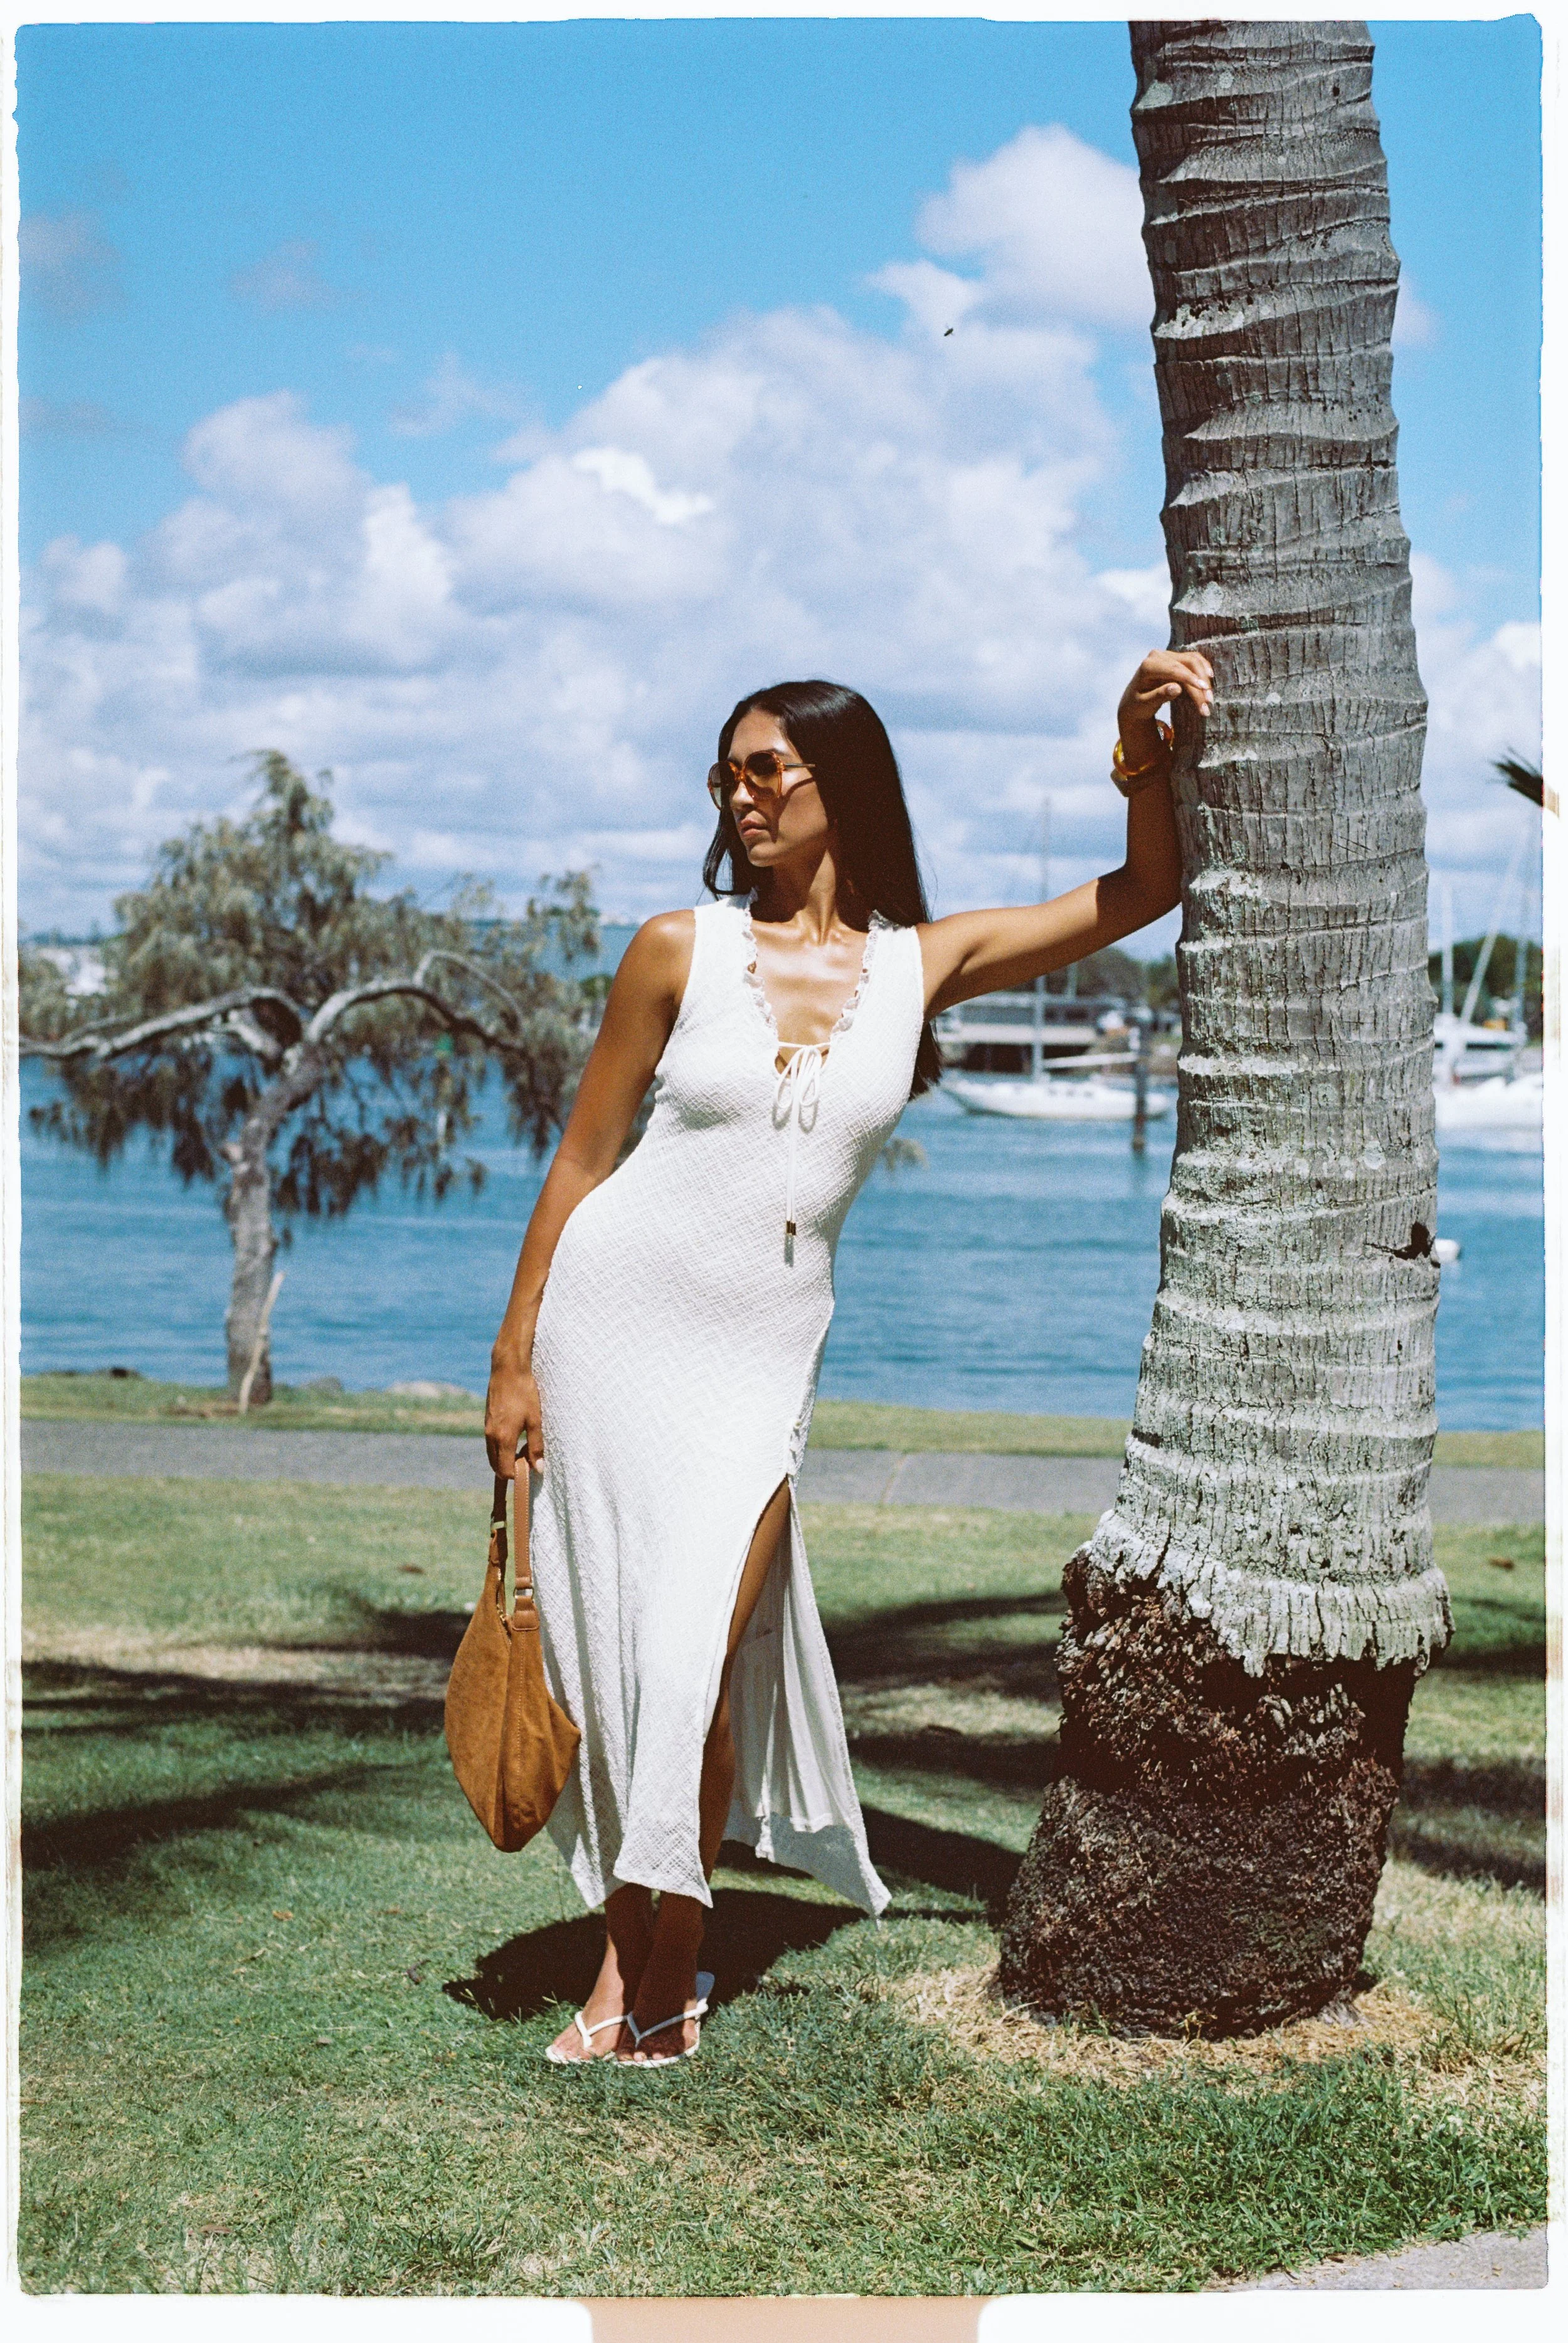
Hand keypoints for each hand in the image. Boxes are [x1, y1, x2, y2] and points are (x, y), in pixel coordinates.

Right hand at [485, 1354, 542, 1478]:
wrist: (508, 1369)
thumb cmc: (524, 1393)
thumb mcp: (535, 1419)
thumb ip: (536, 1445)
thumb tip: (539, 1468)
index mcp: (503, 1438)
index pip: (505, 1470)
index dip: (518, 1475)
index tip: (531, 1468)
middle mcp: (491, 1436)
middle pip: (496, 1466)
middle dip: (510, 1469)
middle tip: (528, 1460)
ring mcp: (487, 1428)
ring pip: (492, 1455)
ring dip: (505, 1459)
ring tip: (523, 1449)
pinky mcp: (487, 1421)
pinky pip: (491, 1443)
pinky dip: (501, 1448)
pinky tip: (515, 1437)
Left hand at [1118, 649, 1213, 756]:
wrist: (1134, 700)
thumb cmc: (1138, 705)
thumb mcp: (1145, 705)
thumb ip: (1159, 696)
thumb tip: (1177, 688)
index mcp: (1148, 665)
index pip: (1173, 669)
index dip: (1189, 678)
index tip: (1203, 689)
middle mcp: (1158, 656)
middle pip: (1187, 663)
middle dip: (1200, 682)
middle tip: (1208, 702)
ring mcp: (1168, 655)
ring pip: (1194, 661)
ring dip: (1204, 677)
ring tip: (1209, 698)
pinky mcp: (1177, 659)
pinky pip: (1194, 660)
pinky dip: (1203, 670)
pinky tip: (1210, 679)